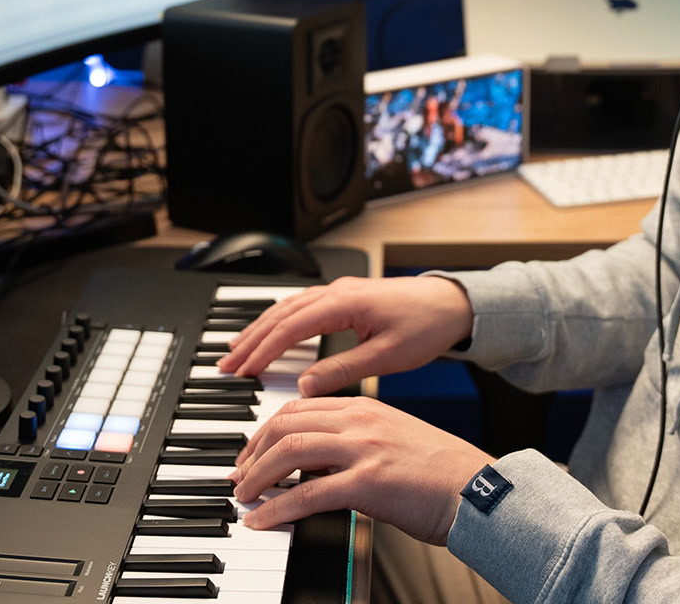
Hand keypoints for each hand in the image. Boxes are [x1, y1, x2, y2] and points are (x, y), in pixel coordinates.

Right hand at [217, 275, 473, 395]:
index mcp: (344, 303)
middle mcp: (336, 292)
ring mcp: (340, 292)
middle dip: (250, 340)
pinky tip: (271, 334)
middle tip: (225, 365)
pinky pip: (301, 306)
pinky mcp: (346, 297)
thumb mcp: (386, 356)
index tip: (242, 373)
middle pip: (280, 315)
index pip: (290, 328)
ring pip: (288, 308)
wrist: (453, 303)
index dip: (263, 351)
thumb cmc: (426, 326)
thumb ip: (343, 370)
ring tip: (237, 351)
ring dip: (260, 329)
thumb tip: (305, 387)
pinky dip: (279, 321)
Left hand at [228, 396, 489, 544]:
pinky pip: (306, 495)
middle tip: (239, 475)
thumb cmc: (442, 473)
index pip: (300, 408)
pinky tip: (261, 520)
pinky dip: (275, 508)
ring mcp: (363, 450)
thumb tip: (319, 466)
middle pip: (286, 424)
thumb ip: (356, 443)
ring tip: (243, 496)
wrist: (478, 491)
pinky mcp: (367, 484)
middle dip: (252, 451)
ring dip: (256, 477)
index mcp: (366, 407)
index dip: (266, 431)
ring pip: (288, 452)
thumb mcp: (394, 441)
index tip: (252, 452)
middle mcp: (361, 421)